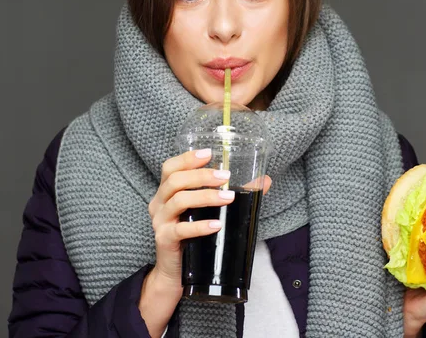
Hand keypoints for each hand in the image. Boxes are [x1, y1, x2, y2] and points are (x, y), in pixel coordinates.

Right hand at [139, 148, 271, 335]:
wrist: (175, 273)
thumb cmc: (192, 236)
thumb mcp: (207, 211)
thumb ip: (233, 193)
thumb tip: (265, 181)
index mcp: (166, 192)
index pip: (170, 168)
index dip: (187, 158)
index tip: (209, 153)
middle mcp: (159, 203)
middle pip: (175, 180)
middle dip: (202, 175)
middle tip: (225, 177)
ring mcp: (160, 222)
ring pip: (179, 201)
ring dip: (205, 196)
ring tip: (227, 197)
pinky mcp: (164, 240)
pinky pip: (180, 229)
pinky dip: (200, 226)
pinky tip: (216, 224)